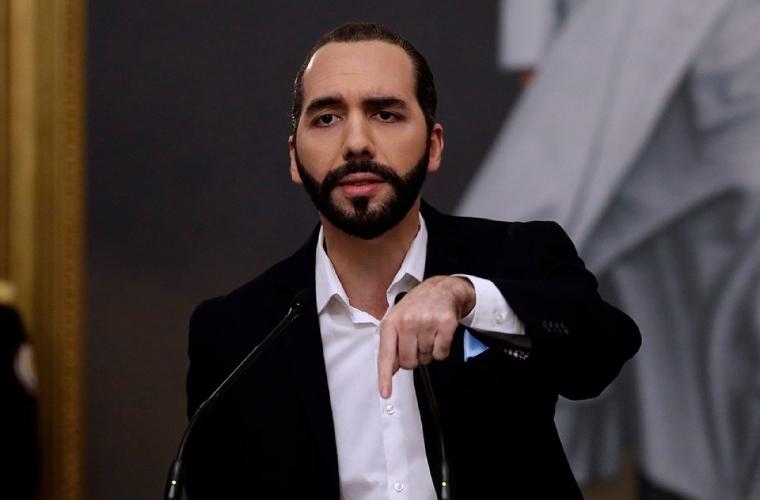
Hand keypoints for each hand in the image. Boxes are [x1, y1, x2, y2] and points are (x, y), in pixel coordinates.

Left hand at [378, 276, 474, 397]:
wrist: (442, 289)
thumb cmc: (417, 306)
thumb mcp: (397, 319)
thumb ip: (391, 344)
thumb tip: (390, 369)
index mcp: (391, 322)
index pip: (386, 355)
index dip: (385, 377)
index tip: (385, 393)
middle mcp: (408, 322)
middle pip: (409, 363)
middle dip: (414, 358)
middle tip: (417, 342)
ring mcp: (427, 323)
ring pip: (427, 359)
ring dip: (428, 352)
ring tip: (428, 334)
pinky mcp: (446, 324)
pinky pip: (441, 354)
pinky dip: (442, 350)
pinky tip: (439, 335)